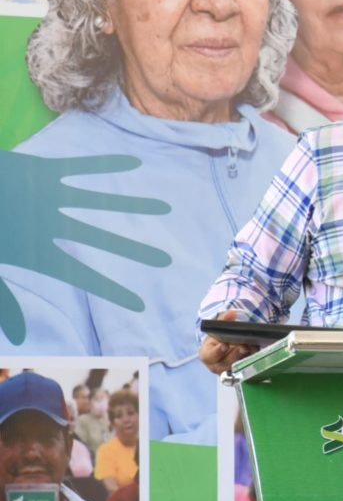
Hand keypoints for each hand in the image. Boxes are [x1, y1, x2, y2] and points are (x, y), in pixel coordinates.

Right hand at [0, 148, 165, 343]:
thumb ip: (6, 300)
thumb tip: (15, 337)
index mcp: (42, 251)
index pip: (84, 276)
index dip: (111, 290)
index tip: (141, 305)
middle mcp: (53, 226)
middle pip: (101, 240)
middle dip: (133, 250)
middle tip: (167, 260)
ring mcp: (50, 199)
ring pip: (98, 204)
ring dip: (130, 205)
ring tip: (164, 208)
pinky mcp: (42, 172)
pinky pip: (77, 167)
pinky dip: (102, 165)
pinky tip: (131, 162)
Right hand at [199, 308, 257, 375]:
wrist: (224, 346)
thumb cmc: (217, 338)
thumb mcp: (217, 329)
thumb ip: (223, 320)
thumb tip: (231, 313)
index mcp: (207, 355)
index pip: (209, 355)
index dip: (217, 351)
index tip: (225, 345)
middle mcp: (216, 366)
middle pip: (226, 362)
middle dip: (235, 354)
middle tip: (243, 347)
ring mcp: (229, 370)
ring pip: (238, 366)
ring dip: (246, 357)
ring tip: (252, 347)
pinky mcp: (241, 372)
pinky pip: (248, 367)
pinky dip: (253, 359)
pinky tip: (257, 351)